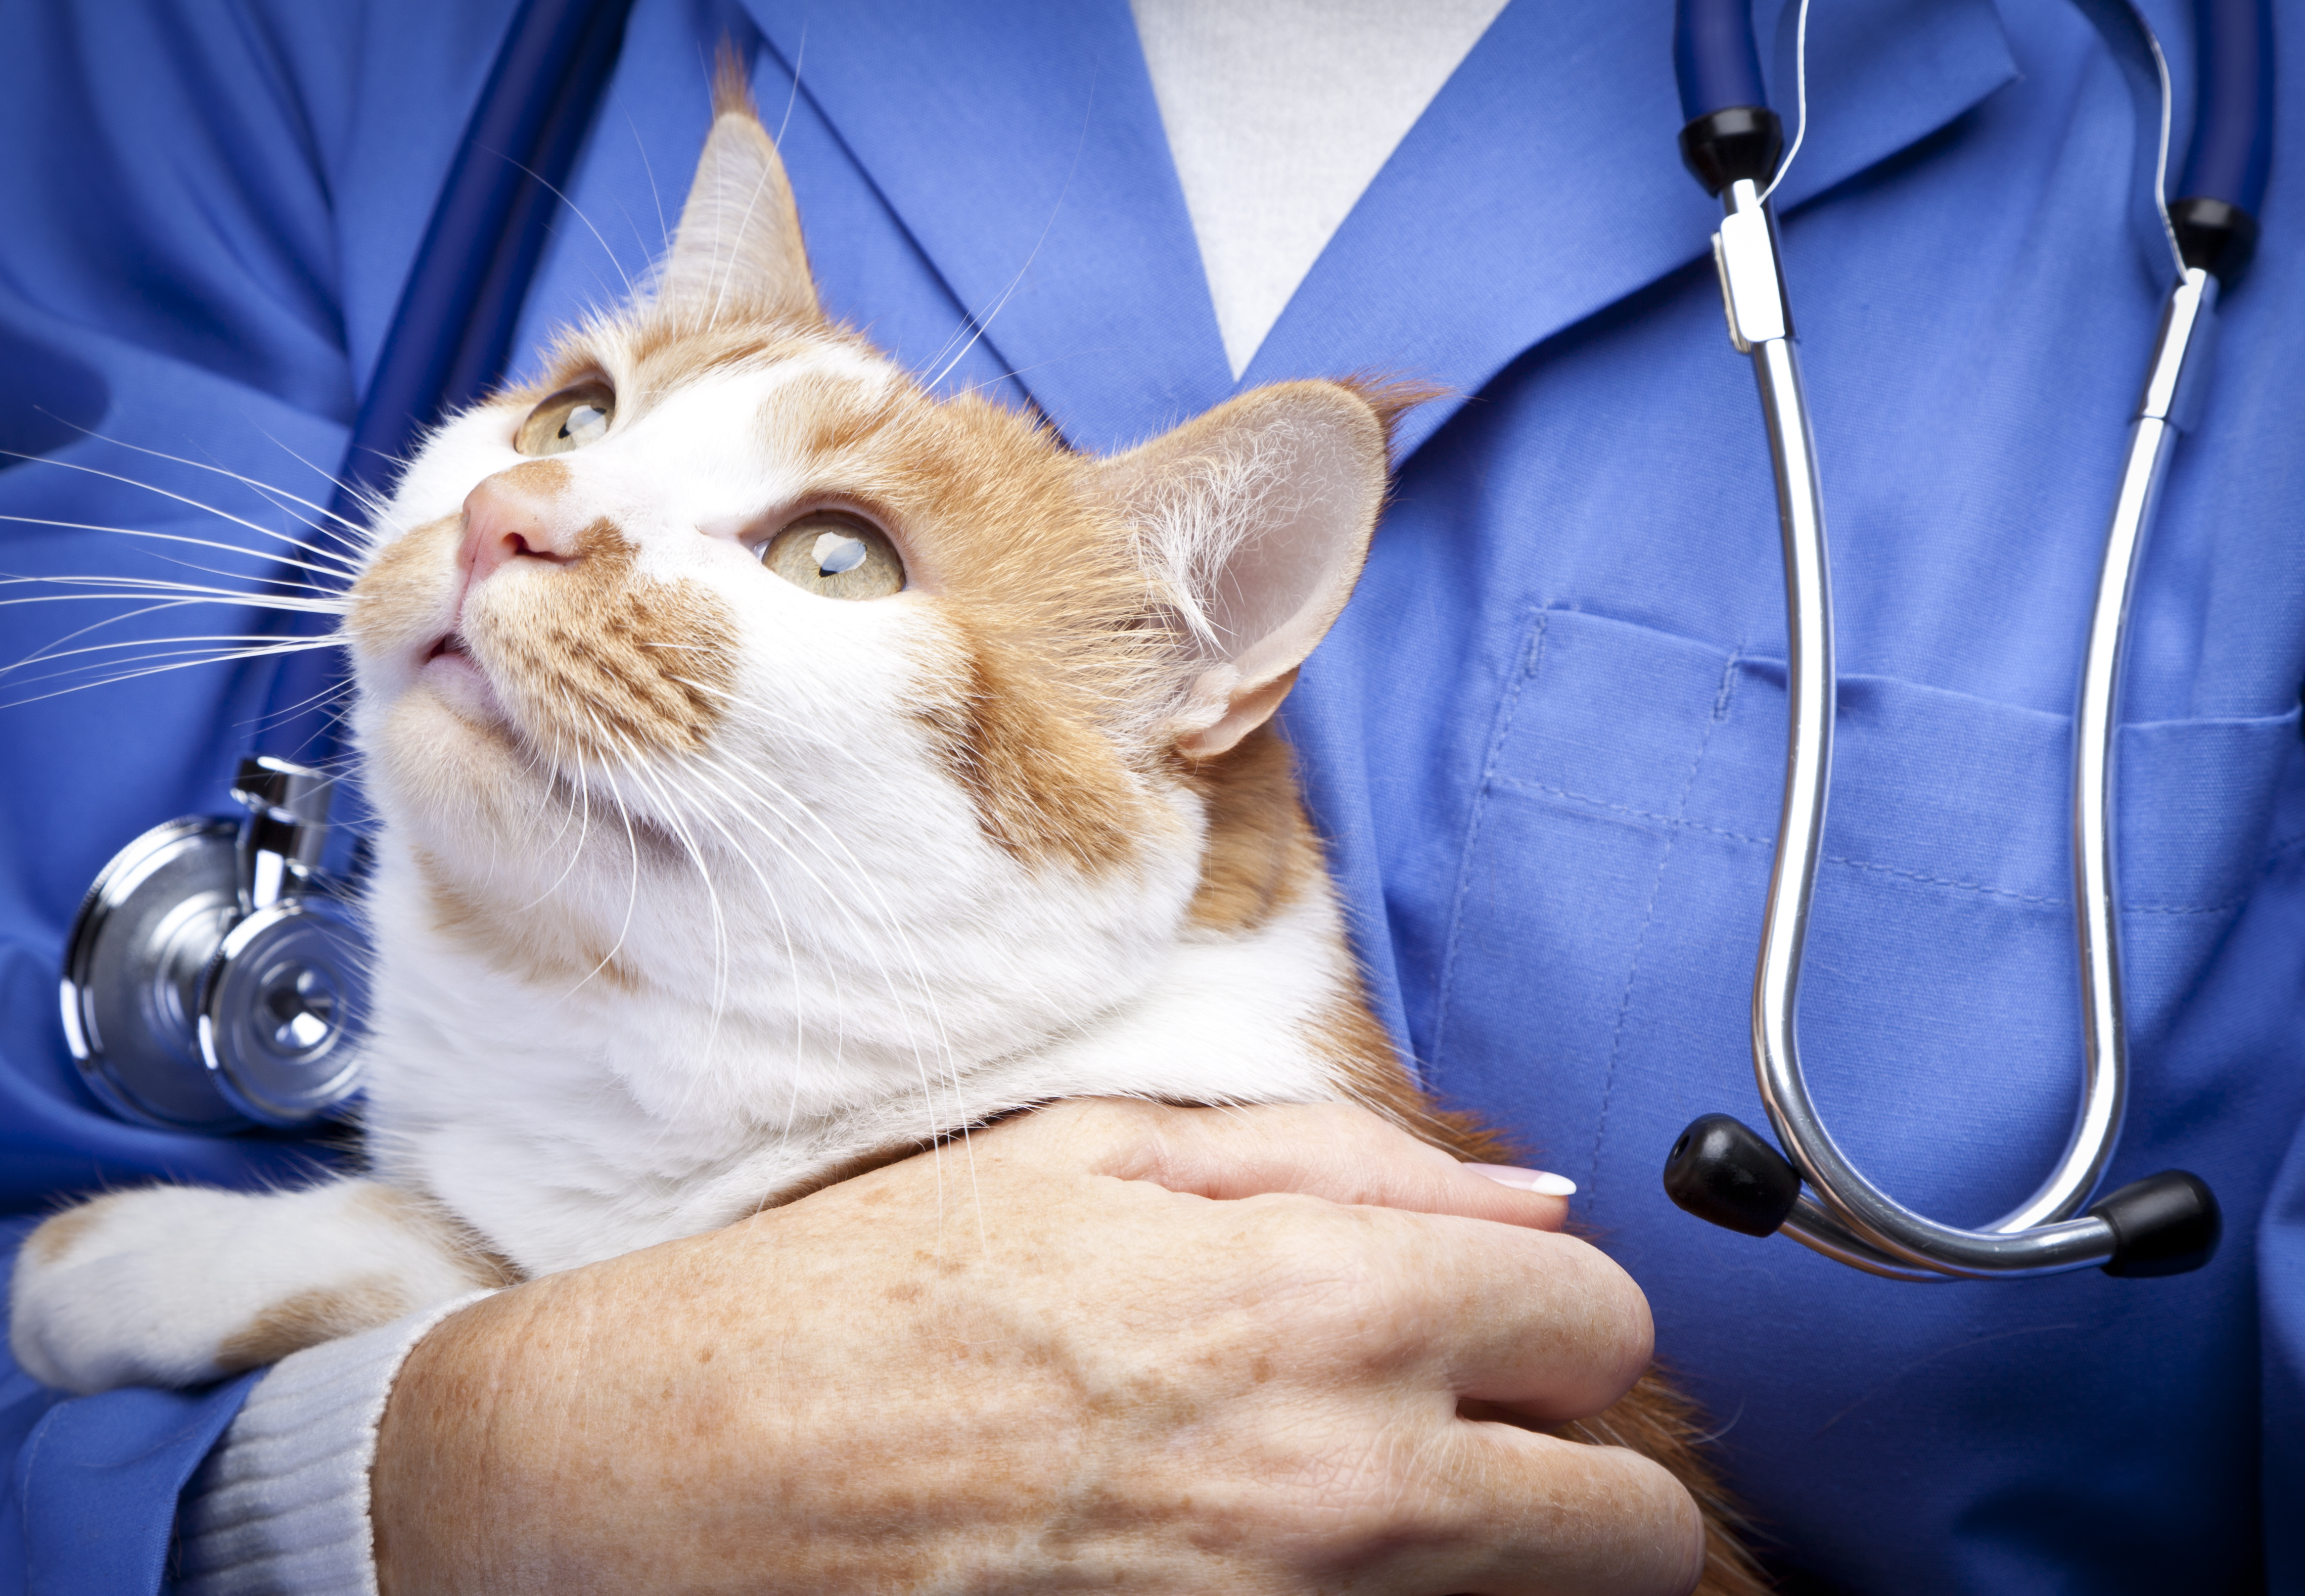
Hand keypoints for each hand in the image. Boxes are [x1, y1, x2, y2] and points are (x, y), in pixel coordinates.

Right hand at [372, 1100, 1702, 1593]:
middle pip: (1627, 1522)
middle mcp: (1339, 1477)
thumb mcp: (1094, 1156)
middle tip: (1466, 1428)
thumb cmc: (871, 1297)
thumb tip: (1534, 1195)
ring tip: (1369, 1489)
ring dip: (1500, 1551)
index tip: (1489, 1321)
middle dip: (1577, 1466)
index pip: (1600, 1323)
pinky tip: (1286, 1552)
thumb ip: (1343, 1163)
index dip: (1555, 1313)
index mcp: (1310, 1298)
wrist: (679, 1479)